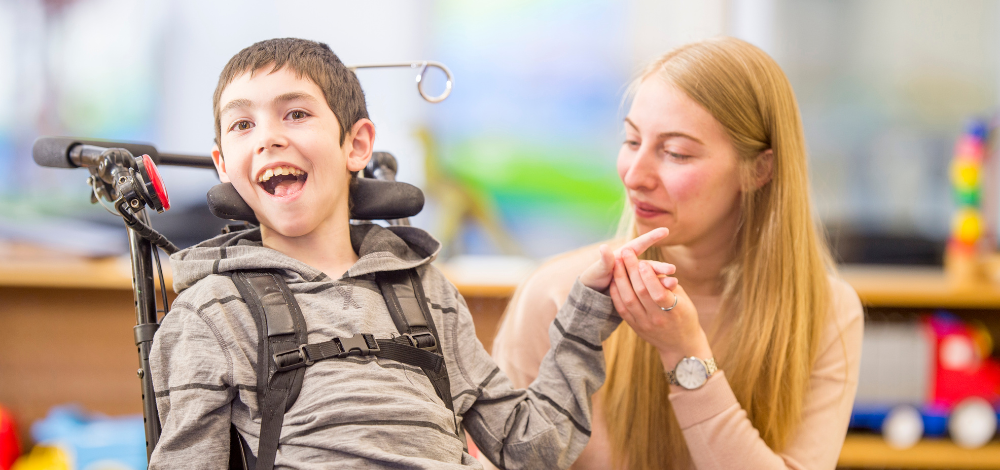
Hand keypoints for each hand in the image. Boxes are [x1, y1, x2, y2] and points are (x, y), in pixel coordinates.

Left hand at [580, 228, 673, 291]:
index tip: (665, 231)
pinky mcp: (639, 290)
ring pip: (652, 279)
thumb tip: (604, 247)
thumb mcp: (597, 270)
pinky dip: (659, 291)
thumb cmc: (594, 278)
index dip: (651, 237)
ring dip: (662, 281)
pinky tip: (669, 293)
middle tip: (672, 269)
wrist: (592, 295)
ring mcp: (637, 278)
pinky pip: (650, 291)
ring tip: (673, 284)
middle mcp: (634, 266)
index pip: (639, 244)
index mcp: (624, 256)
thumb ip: (604, 261)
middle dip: (661, 267)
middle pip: (649, 265)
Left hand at [610, 247, 711, 369]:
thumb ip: (668, 284)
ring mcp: (644, 324)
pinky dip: (616, 294)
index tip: (642, 261)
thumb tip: (655, 267)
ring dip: (620, 279)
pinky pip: (622, 309)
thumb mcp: (683, 299)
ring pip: (628, 300)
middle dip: (631, 270)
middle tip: (625, 252)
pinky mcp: (635, 327)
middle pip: (640, 292)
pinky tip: (613, 280)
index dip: (649, 277)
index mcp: (673, 311)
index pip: (657, 292)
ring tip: (616, 262)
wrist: (681, 346)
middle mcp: (657, 318)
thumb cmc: (685, 316)